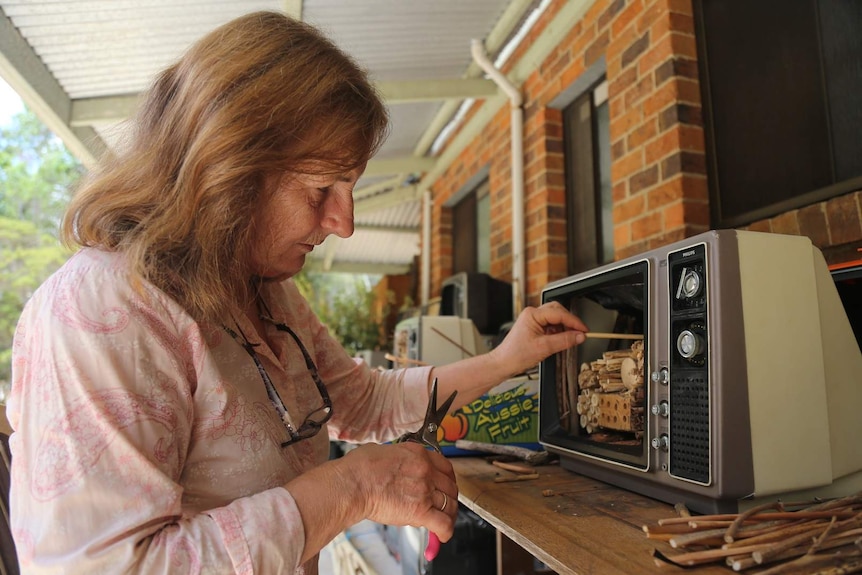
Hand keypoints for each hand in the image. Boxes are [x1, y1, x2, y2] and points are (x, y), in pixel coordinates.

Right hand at [340, 442, 457, 540]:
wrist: (353, 483)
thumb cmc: (359, 468)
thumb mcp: (383, 451)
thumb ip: (397, 459)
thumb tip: (394, 465)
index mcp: (418, 454)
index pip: (446, 467)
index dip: (449, 480)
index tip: (446, 486)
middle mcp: (426, 471)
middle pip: (450, 487)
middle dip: (449, 498)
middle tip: (444, 506)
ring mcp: (425, 490)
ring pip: (450, 506)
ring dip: (449, 515)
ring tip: (443, 522)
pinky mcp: (420, 511)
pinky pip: (443, 524)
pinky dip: (445, 531)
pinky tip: (441, 536)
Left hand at [491, 301, 587, 375]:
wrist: (503, 364)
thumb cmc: (516, 355)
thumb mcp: (544, 348)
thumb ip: (564, 340)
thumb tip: (579, 336)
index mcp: (532, 315)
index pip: (559, 314)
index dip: (574, 322)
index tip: (584, 330)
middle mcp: (532, 314)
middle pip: (558, 312)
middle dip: (570, 322)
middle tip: (580, 333)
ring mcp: (533, 321)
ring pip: (555, 319)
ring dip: (564, 328)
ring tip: (570, 339)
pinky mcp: (534, 328)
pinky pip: (551, 326)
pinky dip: (558, 332)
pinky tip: (561, 340)